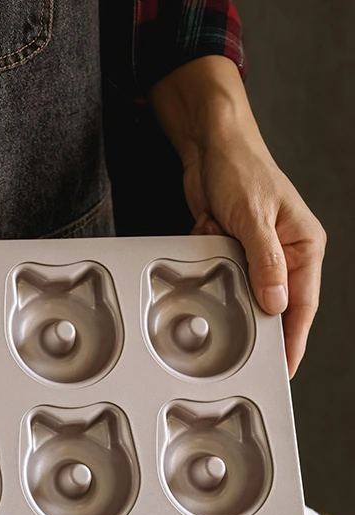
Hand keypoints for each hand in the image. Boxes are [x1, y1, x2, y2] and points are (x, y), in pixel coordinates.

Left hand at [183, 133, 325, 376]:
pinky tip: (209, 228)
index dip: (292, 341)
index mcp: (304, 246)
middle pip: (274, 306)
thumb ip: (265, 263)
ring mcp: (259, 254)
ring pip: (243, 291)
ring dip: (225, 278)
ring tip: (218, 242)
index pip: (302, 306)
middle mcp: (286, 253)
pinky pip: (221, 274)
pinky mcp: (234, 251)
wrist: (211, 146)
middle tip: (239, 340)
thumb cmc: (242, 169)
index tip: (282, 368)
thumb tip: (276, 303)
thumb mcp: (254, 217)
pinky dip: (210, 260)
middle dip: (251, 312)